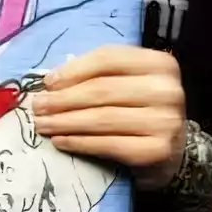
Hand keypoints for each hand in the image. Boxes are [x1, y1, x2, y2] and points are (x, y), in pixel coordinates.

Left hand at [30, 46, 186, 190]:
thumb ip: (99, 76)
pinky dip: (79, 142)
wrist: (173, 152)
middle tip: (38, 108)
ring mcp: (165, 121)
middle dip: (63, 99)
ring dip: (65, 122)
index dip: (73, 70)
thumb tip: (52, 82)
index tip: (47, 83)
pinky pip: (107, 144)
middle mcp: (166, 90)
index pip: (108, 59)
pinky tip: (61, 141)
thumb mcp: (129, 83)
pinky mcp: (156, 150)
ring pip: (102, 118)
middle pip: (102, 90)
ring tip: (43, 125)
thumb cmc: (143, 111)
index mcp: (160, 63)